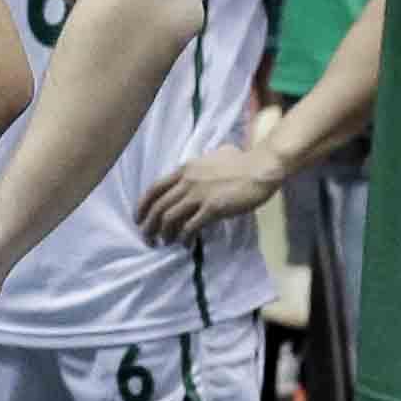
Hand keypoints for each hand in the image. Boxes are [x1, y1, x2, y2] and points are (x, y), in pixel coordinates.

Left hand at [132, 138, 291, 243]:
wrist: (261, 167)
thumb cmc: (242, 161)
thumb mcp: (214, 156)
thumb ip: (202, 164)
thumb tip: (200, 168)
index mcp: (185, 169)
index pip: (154, 189)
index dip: (142, 206)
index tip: (138, 218)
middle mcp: (187, 181)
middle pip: (158, 207)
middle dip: (149, 225)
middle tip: (148, 238)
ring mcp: (199, 195)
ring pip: (170, 218)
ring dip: (164, 234)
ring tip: (164, 243)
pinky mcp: (213, 208)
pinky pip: (191, 227)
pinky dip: (184, 238)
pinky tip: (185, 244)